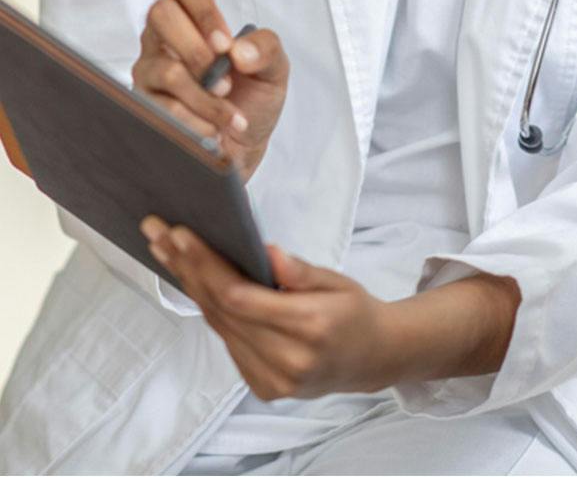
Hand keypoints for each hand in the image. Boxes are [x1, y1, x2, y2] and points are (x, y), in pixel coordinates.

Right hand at [132, 0, 288, 181]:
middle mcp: (165, 39)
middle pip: (159, 13)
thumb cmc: (253, 99)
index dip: (201, 4)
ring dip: (206, 97)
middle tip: (225, 78)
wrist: (242, 148)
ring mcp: (149, 70)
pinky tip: (214, 132)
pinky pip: (162, 107)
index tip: (224, 42)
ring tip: (230, 114)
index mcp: (196, 20)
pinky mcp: (142, 105)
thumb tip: (237, 52)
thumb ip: (265, 48)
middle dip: (198, 49)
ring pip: (165, 69)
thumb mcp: (274, 69)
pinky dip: (198, 121)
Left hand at [140, 217, 394, 398]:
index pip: (241, 297)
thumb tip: (266, 251)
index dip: (207, 266)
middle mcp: (286, 360)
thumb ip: (301, 271)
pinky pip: (229, 341)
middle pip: (222, 311)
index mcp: (310, 327)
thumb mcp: (339, 281)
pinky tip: (195, 281)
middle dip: (188, 268)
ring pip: (220, 326)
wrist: (372, 357)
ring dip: (191, 286)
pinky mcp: (262, 387)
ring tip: (169, 252)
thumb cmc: (356, 311)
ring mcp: (271, 379)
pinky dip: (211, 309)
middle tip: (160, 234)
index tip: (182, 235)